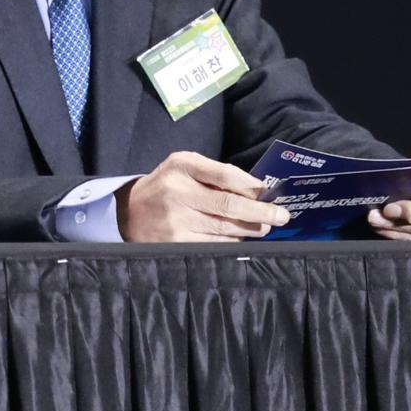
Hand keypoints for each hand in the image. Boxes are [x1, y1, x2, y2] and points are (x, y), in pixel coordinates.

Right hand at [118, 151, 289, 241]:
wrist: (128, 213)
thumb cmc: (167, 185)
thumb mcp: (185, 167)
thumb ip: (216, 173)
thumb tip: (256, 189)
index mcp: (182, 166)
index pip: (226, 175)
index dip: (252, 186)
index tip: (270, 193)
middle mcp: (178, 191)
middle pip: (229, 205)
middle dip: (261, 212)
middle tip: (281, 216)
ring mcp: (176, 220)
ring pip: (225, 228)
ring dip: (251, 229)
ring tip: (265, 227)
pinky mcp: (176, 242)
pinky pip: (214, 244)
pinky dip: (233, 242)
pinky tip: (241, 238)